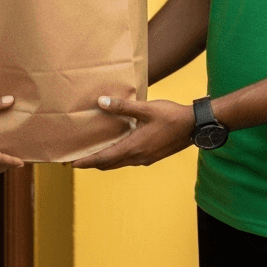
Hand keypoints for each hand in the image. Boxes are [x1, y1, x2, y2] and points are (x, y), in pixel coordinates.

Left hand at [72, 97, 193, 169]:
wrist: (194, 127)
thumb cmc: (171, 116)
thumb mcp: (146, 108)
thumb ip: (123, 106)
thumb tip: (101, 102)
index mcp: (134, 147)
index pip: (104, 158)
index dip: (87, 162)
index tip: (72, 164)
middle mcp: (138, 157)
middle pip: (109, 164)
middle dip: (93, 163)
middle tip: (77, 161)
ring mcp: (145, 159)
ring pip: (119, 163)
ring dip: (105, 161)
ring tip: (93, 156)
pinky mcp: (151, 156)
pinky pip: (129, 160)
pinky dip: (117, 157)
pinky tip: (117, 148)